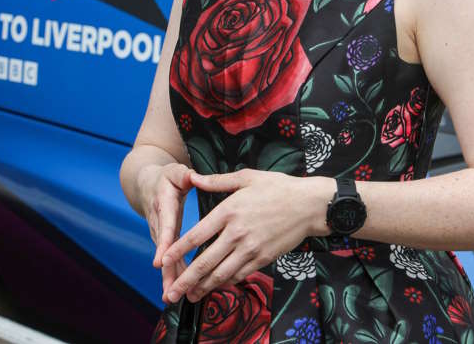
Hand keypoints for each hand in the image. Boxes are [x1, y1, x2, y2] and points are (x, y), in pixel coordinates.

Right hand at [141, 162, 194, 299]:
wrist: (147, 185)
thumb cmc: (166, 178)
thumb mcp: (174, 172)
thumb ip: (183, 175)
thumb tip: (191, 177)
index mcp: (163, 205)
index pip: (164, 225)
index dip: (163, 244)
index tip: (160, 262)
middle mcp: (159, 223)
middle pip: (163, 250)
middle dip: (166, 271)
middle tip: (169, 291)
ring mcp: (160, 233)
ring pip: (165, 258)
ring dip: (169, 278)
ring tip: (173, 298)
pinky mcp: (164, 240)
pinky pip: (169, 258)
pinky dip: (174, 274)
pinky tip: (183, 289)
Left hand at [160, 169, 329, 304]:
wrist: (309, 205)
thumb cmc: (278, 187)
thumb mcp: (247, 177)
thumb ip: (218, 181)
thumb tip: (194, 177)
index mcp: (229, 211)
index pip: (196, 235)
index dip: (178, 250)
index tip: (164, 260)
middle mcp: (237, 233)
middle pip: (205, 262)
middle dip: (185, 280)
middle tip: (171, 293)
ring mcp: (251, 249)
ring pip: (221, 274)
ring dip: (203, 287)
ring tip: (190, 296)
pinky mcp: (263, 258)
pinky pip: (239, 275)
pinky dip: (225, 283)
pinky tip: (215, 287)